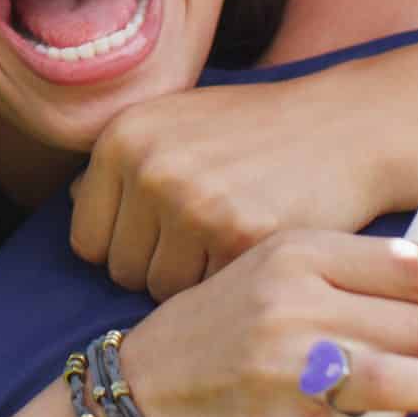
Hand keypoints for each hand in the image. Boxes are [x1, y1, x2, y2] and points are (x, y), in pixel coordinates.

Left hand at [71, 54, 417, 299]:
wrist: (345, 125)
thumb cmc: (256, 131)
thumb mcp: (177, 122)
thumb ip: (124, 161)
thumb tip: (71, 201)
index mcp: (122, 138)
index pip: (87, 239)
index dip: (126, 246)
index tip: (163, 236)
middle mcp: (148, 167)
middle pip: (119, 270)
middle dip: (158, 267)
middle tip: (205, 240)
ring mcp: (193, 202)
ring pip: (160, 290)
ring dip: (193, 281)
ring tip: (229, 242)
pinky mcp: (238, 235)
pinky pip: (207, 294)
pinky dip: (229, 284)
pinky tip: (254, 248)